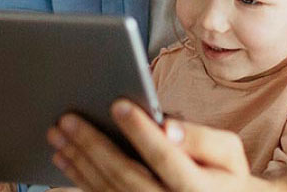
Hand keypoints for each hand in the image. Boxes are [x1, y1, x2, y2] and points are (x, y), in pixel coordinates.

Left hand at [47, 99, 271, 191]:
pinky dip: (79, 178)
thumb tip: (168, 126)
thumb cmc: (223, 173)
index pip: (165, 158)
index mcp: (198, 188)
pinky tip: (64, 156)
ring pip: (107, 189)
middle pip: (125, 175)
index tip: (117, 104)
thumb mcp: (228, 153)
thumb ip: (203, 138)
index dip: (141, 132)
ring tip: (57, 132)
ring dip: (78, 160)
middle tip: (68, 118)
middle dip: (93, 145)